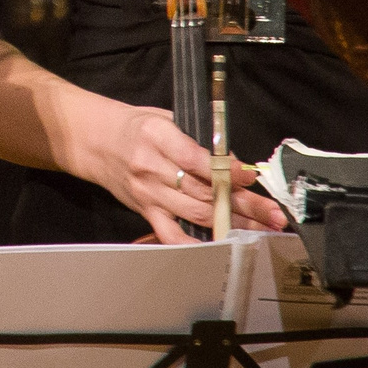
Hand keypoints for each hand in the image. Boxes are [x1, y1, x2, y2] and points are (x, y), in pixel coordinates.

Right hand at [73, 102, 288, 243]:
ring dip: (233, 222)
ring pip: (197, 213)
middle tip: (273, 214)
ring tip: (262, 228)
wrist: (93, 140)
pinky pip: (171, 233)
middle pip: (204, 190)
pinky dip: (195, 244)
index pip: (196, 158)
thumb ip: (198, 140)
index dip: (227, 170)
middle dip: (243, 204)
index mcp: (158, 135)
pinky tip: (219, 248)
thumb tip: (235, 164)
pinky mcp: (145, 210)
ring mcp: (148, 192)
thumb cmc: (134, 127)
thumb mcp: (165, 119)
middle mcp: (151, 166)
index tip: (250, 177)